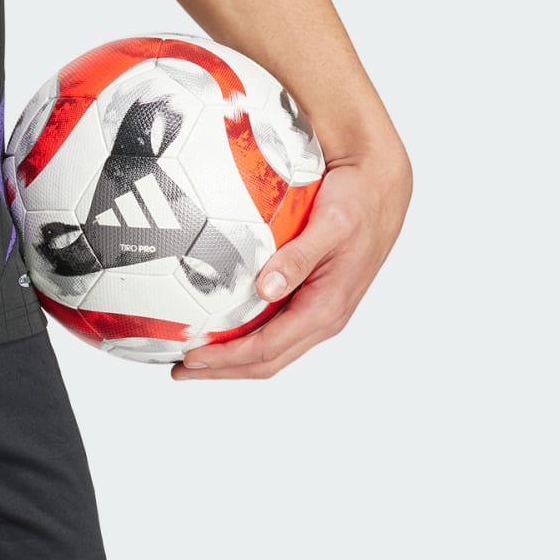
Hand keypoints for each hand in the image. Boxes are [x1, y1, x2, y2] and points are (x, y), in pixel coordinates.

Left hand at [171, 136, 411, 380]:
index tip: (190, 359)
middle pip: (266, 360)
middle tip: (179, 370)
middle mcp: (323, 318)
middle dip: (223, 369)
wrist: (381, 189)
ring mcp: (319, 310)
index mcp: (326, 308)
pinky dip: (245, 335)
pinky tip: (220, 322)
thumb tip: (265, 289)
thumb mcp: (330, 224)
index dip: (227, 358)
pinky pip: (275, 327)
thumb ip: (299, 257)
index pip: (268, 348)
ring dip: (232, 358)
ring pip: (271, 349)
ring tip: (193, 356)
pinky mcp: (312, 297)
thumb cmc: (357, 202)